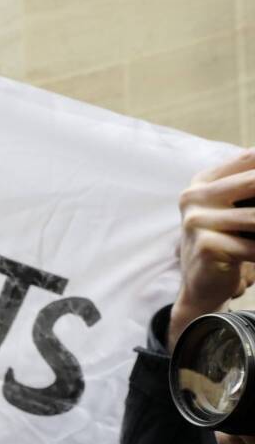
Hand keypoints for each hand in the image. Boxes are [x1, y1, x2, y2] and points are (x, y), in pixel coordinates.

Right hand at [169, 150, 254, 348]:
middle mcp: (194, 196)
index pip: (248, 158)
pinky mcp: (206, 246)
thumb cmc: (228, 242)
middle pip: (253, 181)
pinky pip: (253, 247)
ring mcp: (196, 221)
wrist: (202, 285)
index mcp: (202, 181)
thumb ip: (251, 188)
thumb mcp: (236, 209)